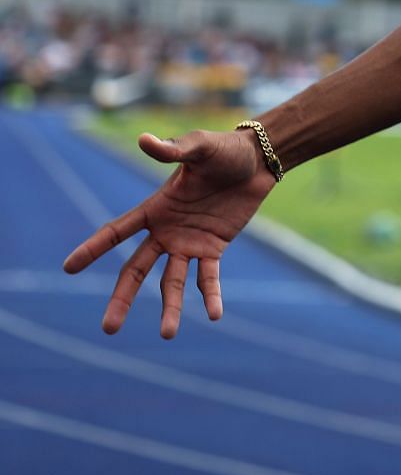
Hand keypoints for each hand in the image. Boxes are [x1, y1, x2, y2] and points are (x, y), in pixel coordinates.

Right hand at [62, 128, 276, 337]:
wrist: (257, 161)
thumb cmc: (223, 150)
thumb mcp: (199, 148)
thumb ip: (173, 149)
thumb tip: (144, 139)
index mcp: (155, 208)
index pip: (117, 231)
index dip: (93, 248)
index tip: (69, 268)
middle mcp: (166, 231)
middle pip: (136, 269)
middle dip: (122, 297)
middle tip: (109, 328)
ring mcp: (189, 242)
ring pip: (171, 281)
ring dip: (169, 307)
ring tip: (167, 334)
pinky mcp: (214, 248)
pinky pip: (208, 277)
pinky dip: (210, 295)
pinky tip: (213, 315)